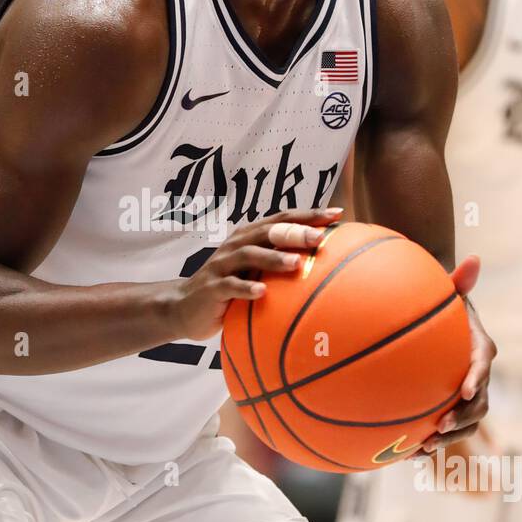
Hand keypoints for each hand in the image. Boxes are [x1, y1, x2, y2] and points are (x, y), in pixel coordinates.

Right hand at [171, 207, 343, 340]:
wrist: (184, 307)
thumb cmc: (229, 287)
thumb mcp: (254, 272)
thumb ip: (279, 263)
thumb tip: (326, 265)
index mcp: (249, 237)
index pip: (282, 219)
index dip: (308, 215)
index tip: (337, 214)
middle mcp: (236, 245)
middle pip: (267, 232)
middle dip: (294, 232)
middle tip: (320, 237)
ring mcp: (222, 265)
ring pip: (249, 255)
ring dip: (273, 258)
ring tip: (296, 264)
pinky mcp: (212, 288)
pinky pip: (230, 287)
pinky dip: (246, 289)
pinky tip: (263, 294)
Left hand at [417, 254, 496, 454]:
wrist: (438, 319)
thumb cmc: (442, 301)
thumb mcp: (449, 290)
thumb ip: (458, 279)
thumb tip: (472, 259)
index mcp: (479, 348)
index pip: (482, 364)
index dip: (476, 379)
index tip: (465, 390)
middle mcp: (475, 375)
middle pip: (478, 404)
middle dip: (463, 420)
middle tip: (442, 426)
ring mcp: (461, 395)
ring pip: (463, 422)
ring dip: (446, 439)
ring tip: (423, 449)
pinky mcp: (445, 405)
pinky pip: (439, 427)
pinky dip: (425, 441)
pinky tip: (401, 453)